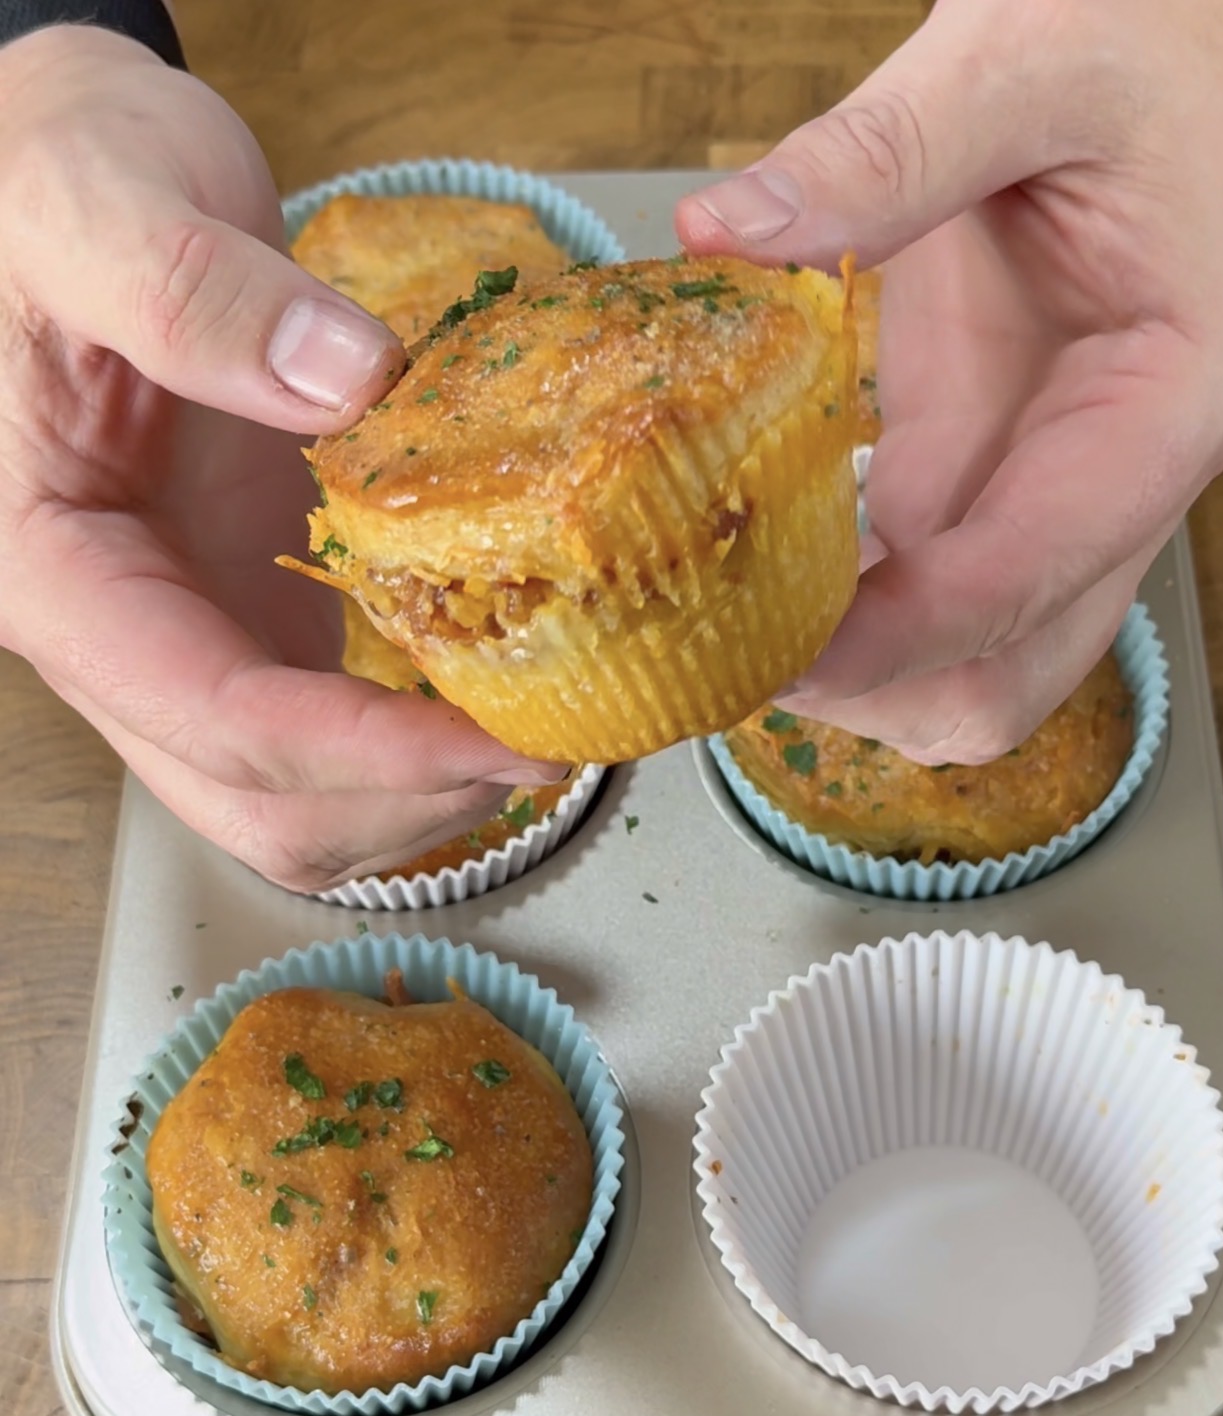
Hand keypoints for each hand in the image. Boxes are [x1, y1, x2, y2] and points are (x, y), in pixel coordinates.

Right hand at [0, 26, 558, 889]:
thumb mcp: (102, 195)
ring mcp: (182, 639)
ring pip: (295, 806)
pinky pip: (324, 740)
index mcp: (56, 571)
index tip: (505, 744)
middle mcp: (114, 640)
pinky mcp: (241, 617)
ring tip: (532, 735)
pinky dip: (410, 752)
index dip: (371, 754)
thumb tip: (350, 379)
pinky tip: (490, 698)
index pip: (219, 720)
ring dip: (417, 800)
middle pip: (261, 808)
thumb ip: (193, 289)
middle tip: (546, 748)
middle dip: (408, 801)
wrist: (68, 182)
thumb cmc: (58, 179)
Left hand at [678, 0, 1222, 761]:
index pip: (1029, 577)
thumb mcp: (1016, 64)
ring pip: (965, 665)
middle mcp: (1116, 481)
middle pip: (1008, 678)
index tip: (776, 654)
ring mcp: (1049, 493)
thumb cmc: (1129, 44)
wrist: (1163, 36)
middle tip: (742, 653)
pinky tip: (751, 573)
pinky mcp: (982, 475)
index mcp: (1162, 405)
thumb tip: (730, 230)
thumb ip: (886, 152)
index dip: (898, 638)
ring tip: (732, 626)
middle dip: (879, 692)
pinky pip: (917, 598)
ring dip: (856, 674)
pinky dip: (839, 614)